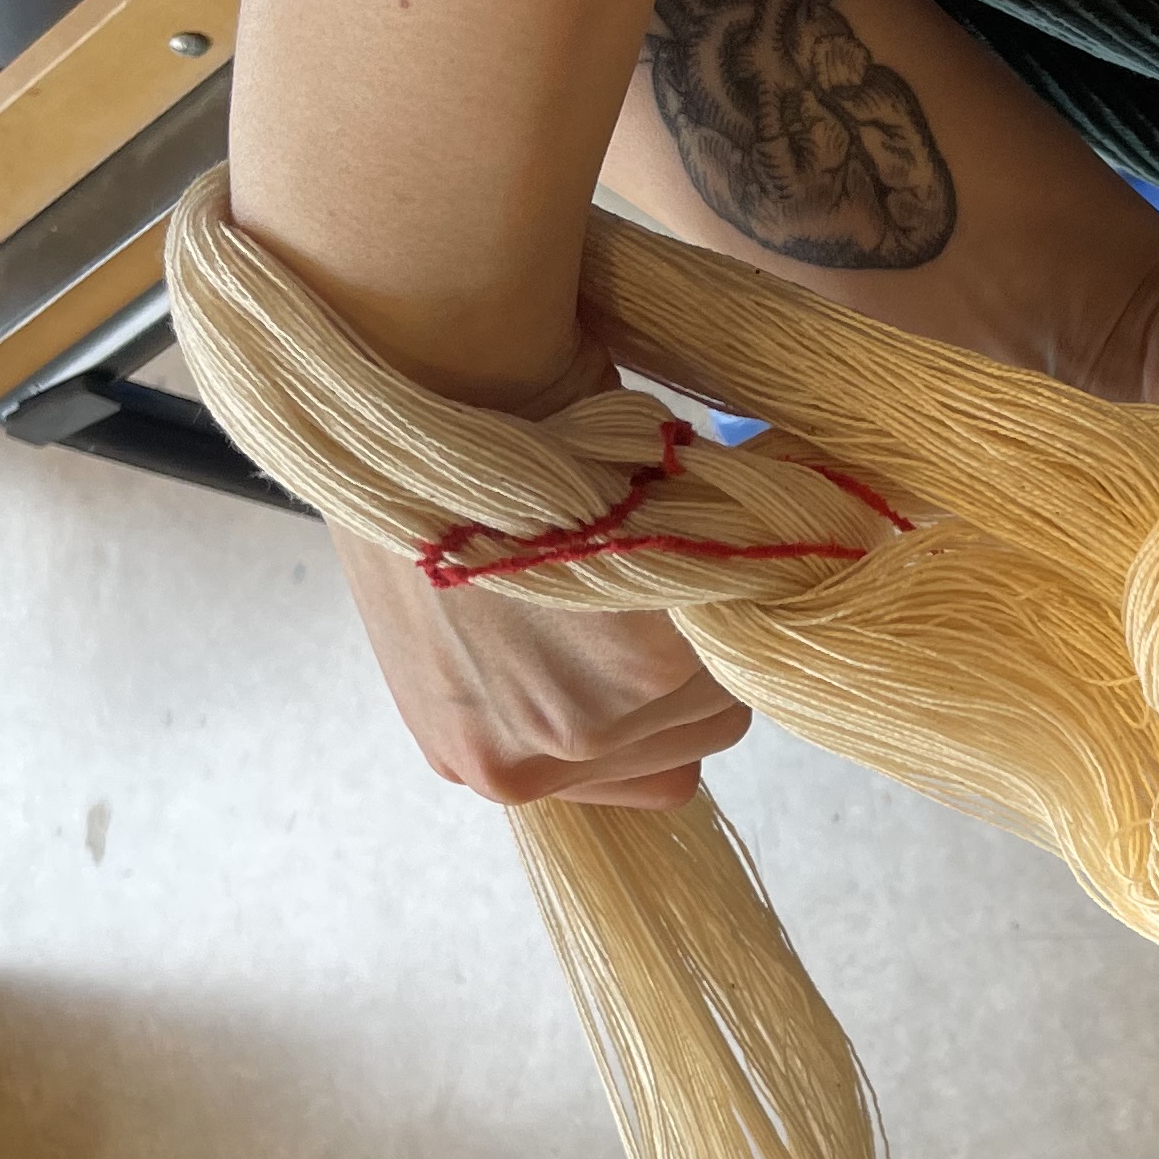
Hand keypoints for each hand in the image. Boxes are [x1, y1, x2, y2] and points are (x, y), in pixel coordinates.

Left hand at [329, 337, 757, 809]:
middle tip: (650, 576)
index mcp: (477, 758)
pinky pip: (736, 643)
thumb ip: (536, 678)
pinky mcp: (644, 668)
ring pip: (722, 695)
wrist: (422, 381)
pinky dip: (731, 580)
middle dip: (687, 667)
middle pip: (684, 745)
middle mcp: (527, 764)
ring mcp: (586, 727)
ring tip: (654, 545)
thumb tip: (625, 669)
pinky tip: (675, 519)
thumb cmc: (436, 469)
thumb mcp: (464, 615)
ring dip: (712, 625)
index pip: (629, 777)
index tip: (644, 634)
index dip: (649, 700)